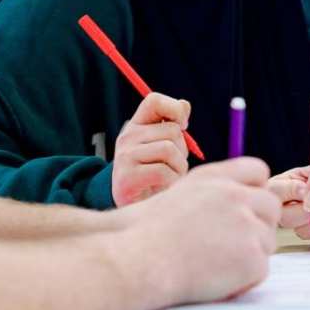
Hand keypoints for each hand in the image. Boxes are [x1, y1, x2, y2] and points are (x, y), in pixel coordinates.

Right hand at [111, 92, 189, 206]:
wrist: (132, 208)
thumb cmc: (153, 175)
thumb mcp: (161, 147)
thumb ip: (172, 126)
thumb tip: (185, 105)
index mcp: (136, 125)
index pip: (154, 101)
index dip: (174, 109)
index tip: (183, 126)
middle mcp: (128, 137)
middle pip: (172, 131)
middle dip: (183, 150)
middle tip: (174, 166)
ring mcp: (125, 156)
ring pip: (169, 150)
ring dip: (179, 168)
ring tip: (171, 178)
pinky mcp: (127, 178)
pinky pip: (163, 172)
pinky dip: (172, 182)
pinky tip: (164, 188)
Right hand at [127, 157, 279, 303]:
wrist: (144, 259)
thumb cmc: (149, 231)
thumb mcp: (180, 191)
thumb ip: (212, 189)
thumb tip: (232, 198)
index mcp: (216, 176)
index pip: (257, 170)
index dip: (255, 189)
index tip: (246, 207)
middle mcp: (235, 195)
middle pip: (270, 206)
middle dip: (259, 223)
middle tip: (235, 242)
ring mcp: (247, 225)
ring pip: (267, 239)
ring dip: (250, 252)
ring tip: (216, 260)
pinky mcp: (252, 257)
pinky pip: (261, 269)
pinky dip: (244, 278)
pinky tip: (218, 276)